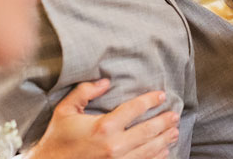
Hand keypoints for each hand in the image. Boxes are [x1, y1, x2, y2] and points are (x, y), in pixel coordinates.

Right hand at [28, 79, 179, 158]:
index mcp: (104, 126)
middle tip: (174, 115)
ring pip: (150, 150)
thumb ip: (84, 91)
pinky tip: (163, 152)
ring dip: (165, 140)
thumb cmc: (58, 139)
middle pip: (148, 131)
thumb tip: (106, 81)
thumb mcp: (66, 110)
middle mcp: (115, 146)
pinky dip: (156, 158)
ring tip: (174, 132)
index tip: (162, 95)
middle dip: (164, 121)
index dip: (151, 100)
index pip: (135, 109)